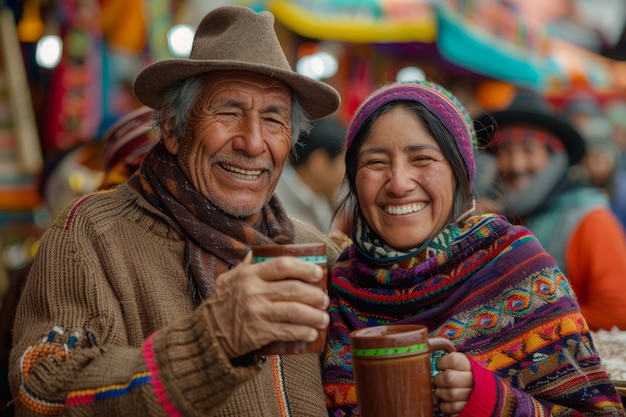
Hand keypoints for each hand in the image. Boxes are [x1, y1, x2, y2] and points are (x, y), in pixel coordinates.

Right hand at [204, 252, 328, 358]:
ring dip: (315, 315)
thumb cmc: (223, 303)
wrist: (206, 334)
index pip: (282, 265)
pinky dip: (304, 332)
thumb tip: (267, 251)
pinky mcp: (259, 332)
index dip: (304, 268)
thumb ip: (249, 265)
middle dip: (315, 294)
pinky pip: (288, 331)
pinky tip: (312, 333)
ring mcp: (257, 312)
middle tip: (325, 299)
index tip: (317, 274)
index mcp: (249, 275)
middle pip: (293, 289)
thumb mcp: (230, 278)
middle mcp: (254, 292)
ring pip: (294, 311)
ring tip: (324, 317)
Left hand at [433, 352, 472, 416]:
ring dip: (441, 394)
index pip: (454, 360)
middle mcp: (475, 381)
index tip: (439, 366)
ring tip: (441, 392)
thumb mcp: (461, 368)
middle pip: (450, 378)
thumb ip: (449, 363)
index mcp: (471, 366)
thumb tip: (429, 363)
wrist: (484, 397)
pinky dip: (445, 406)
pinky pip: (452, 408)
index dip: (442, 362)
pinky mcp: (468, 409)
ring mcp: (473, 396)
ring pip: (450, 394)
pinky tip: (447, 402)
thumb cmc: (465, 379)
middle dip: (439, 380)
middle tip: (437, 381)